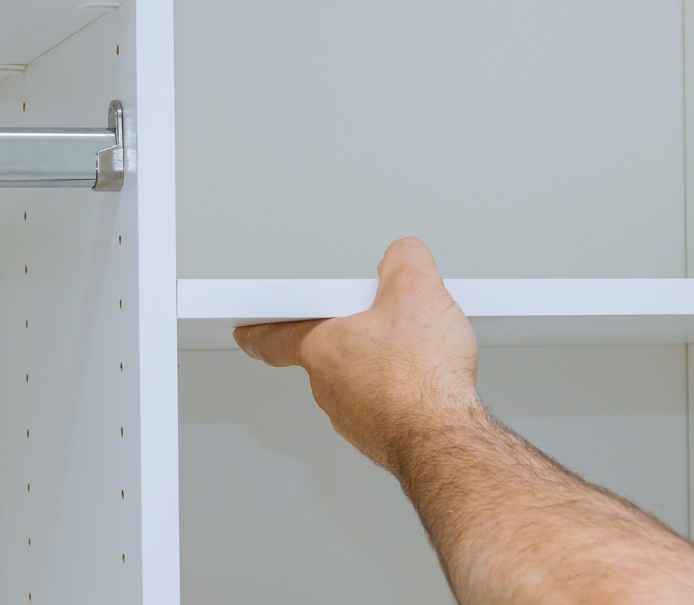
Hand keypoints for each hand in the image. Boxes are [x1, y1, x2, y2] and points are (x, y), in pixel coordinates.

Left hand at [232, 237, 480, 471]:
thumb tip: (404, 255)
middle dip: (354, 336)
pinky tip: (429, 382)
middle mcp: (330, 388)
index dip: (260, 331)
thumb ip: (404, 260)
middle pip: (330, 353)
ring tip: (418, 353)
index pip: (276, 337)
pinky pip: (387, 406)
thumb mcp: (417, 290)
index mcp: (323, 349)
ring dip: (383, 367)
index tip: (247, 333)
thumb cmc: (422, 378)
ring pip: (360, 382)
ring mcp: (355, 418)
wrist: (446, 438)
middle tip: (382, 321)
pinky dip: (404, 394)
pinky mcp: (383, 437)